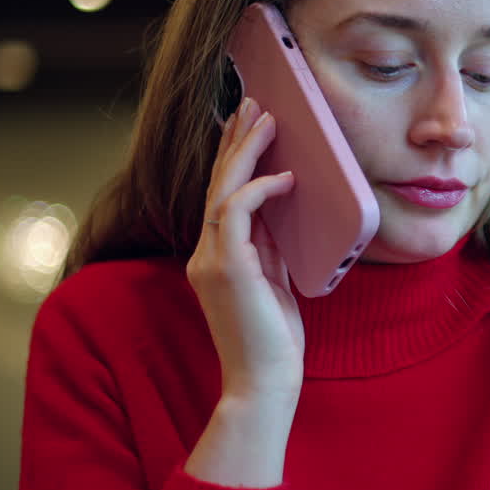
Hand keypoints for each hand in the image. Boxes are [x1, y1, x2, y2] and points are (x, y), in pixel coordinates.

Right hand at [186, 96, 304, 397]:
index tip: (248, 126)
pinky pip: (237, 214)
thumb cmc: (273, 342)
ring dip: (245, 152)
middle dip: (235, 141)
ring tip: (266, 120)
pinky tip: (285, 177)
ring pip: (222, 191)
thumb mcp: (275, 283)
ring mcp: (210, 261)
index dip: (233, 159)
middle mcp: (204, 255)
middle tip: (254, 104)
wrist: (263, 385)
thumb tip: (282, 207)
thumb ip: (270, 247)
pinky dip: (260, 190)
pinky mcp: (227, 269)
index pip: (220, 197)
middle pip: (216, 184)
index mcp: (214, 258)